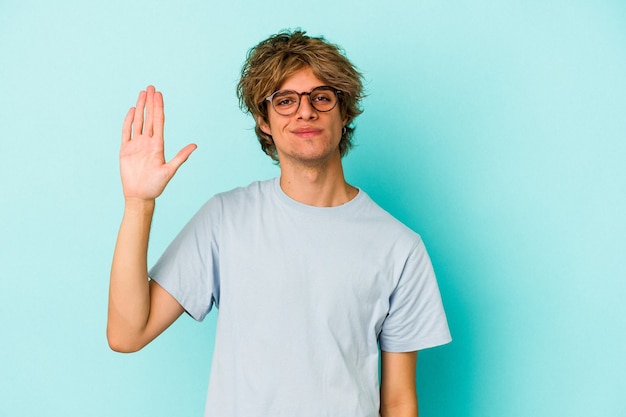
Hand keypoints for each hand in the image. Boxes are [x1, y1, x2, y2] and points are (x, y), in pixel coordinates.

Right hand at [120, 85, 196, 200]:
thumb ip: (181, 157)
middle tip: (151, 87)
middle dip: (150, 103)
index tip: (159, 95)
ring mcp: (136, 145)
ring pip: (138, 122)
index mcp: (158, 145)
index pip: (159, 122)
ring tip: (142, 94)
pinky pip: (126, 132)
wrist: (140, 195)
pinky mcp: (125, 150)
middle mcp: (147, 142)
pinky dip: (128, 121)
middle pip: (149, 118)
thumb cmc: (156, 186)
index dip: (159, 108)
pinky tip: (132, 111)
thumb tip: (195, 145)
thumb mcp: (170, 171)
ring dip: (140, 108)